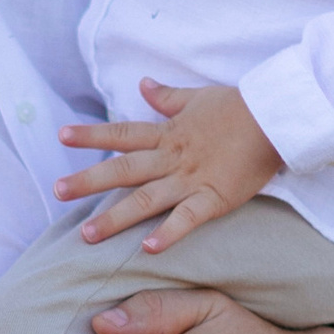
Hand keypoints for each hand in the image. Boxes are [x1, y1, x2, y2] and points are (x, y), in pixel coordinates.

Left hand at [58, 80, 281, 251]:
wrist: (277, 117)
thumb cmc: (241, 107)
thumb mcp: (198, 98)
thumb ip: (167, 97)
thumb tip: (143, 84)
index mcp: (168, 133)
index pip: (122, 133)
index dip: (91, 135)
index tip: (61, 136)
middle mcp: (172, 157)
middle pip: (124, 169)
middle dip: (89, 180)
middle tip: (57, 191)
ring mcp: (192, 179)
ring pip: (146, 199)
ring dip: (115, 217)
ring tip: (87, 235)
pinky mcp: (215, 198)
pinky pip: (188, 218)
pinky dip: (169, 233)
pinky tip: (147, 249)